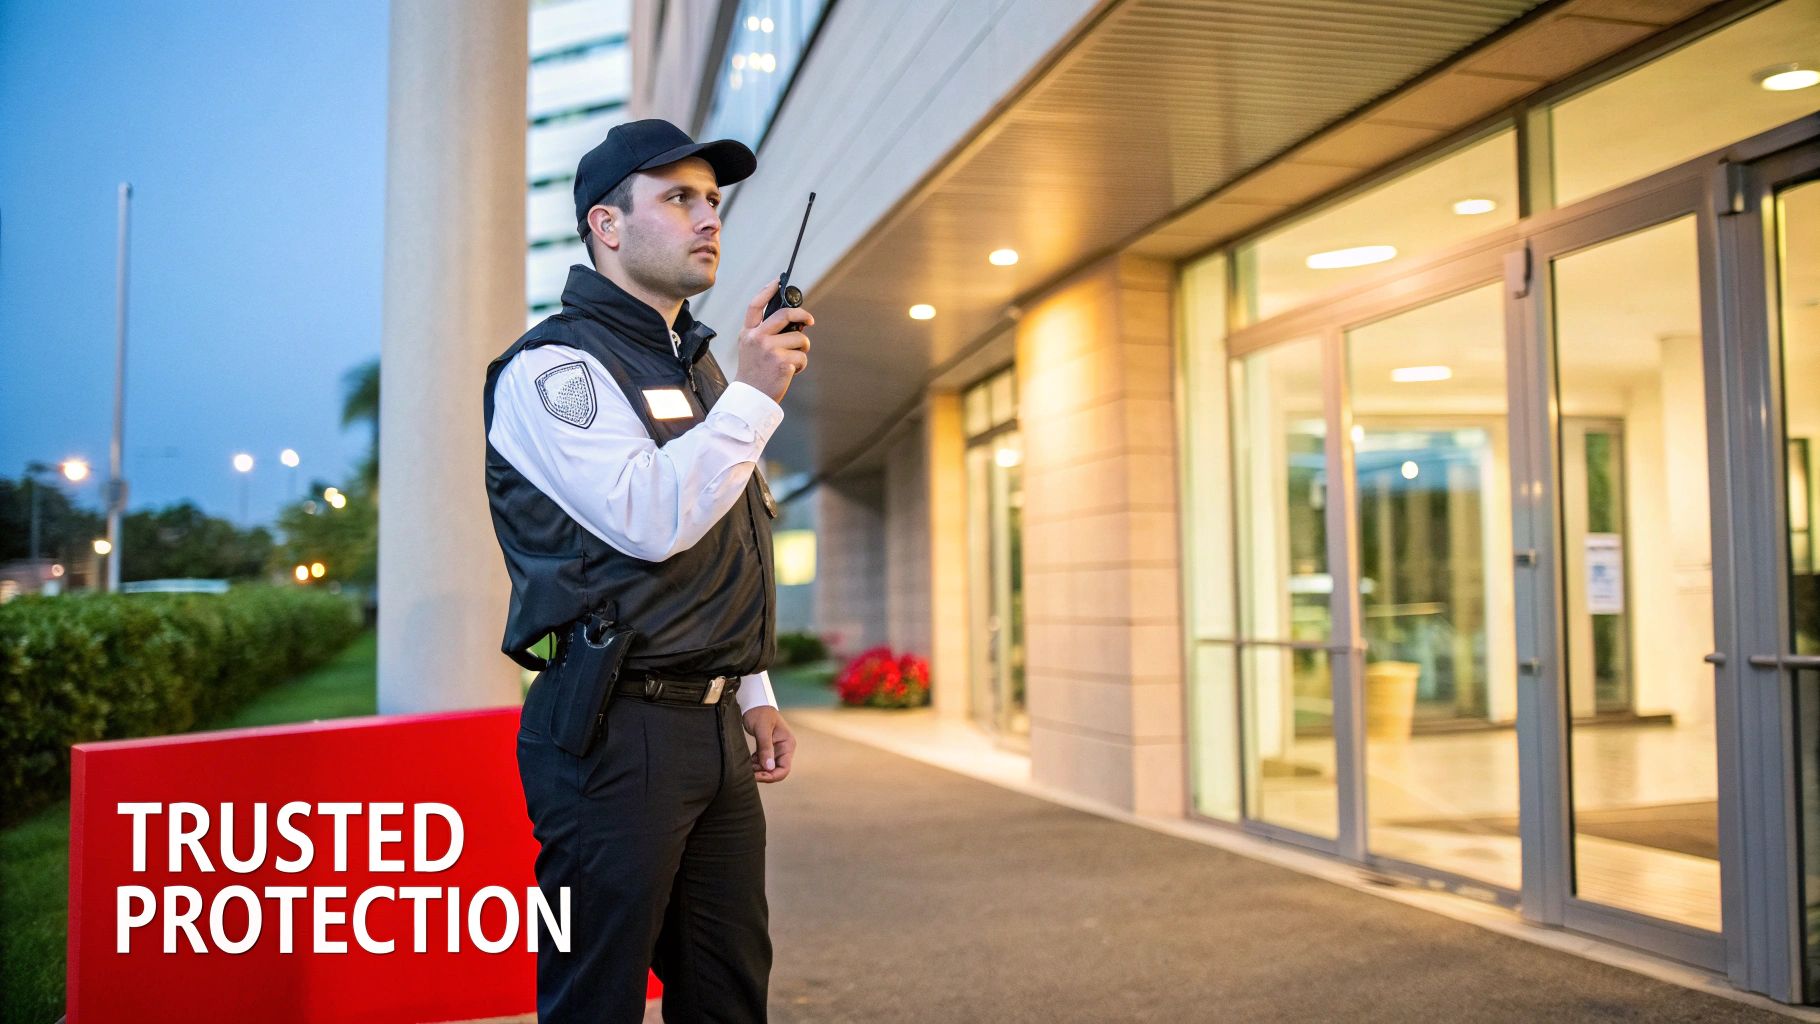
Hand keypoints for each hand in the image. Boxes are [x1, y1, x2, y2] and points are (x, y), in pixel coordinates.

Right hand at [735, 280, 811, 402]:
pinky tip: (790, 372)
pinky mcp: (782, 361)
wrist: (750, 397)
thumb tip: (794, 323)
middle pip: (785, 315)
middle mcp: (757, 337)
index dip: (767, 290)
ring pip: (799, 339)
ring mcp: (770, 349)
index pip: (756, 305)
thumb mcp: (750, 348)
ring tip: (792, 361)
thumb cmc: (754, 373)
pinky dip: (801, 365)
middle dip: (802, 315)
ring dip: (802, 349)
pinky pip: (802, 356)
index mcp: (748, 333)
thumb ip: (764, 333)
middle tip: (809, 321)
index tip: (778, 281)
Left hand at [741, 706, 794, 782]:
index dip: (772, 776)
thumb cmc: (760, 713)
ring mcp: (775, 750)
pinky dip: (755, 765)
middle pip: (776, 771)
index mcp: (787, 744)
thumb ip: (766, 748)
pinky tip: (747, 763)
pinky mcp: (766, 750)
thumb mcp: (762, 730)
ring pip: (768, 768)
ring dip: (758, 770)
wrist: (753, 704)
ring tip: (746, 767)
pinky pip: (762, 763)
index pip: (784, 768)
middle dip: (764, 774)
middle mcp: (783, 749)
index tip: (758, 776)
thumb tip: (769, 767)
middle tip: (749, 774)